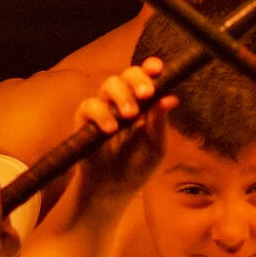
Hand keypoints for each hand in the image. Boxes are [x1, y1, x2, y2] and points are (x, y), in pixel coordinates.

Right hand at [74, 61, 169, 208]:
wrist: (114, 188)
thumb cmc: (138, 165)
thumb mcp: (155, 146)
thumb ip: (159, 122)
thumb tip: (171, 98)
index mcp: (144, 102)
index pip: (146, 77)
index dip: (150, 68)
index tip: (157, 69)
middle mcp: (123, 99)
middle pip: (127, 74)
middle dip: (137, 79)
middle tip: (146, 94)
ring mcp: (103, 106)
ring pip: (109, 85)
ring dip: (121, 96)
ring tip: (130, 115)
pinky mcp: (85, 119)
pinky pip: (90, 106)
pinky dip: (101, 114)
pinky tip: (111, 129)